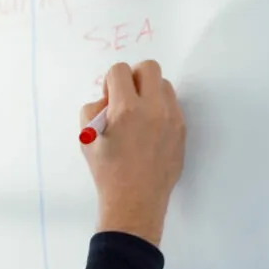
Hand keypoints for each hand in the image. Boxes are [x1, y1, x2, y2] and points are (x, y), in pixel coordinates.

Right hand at [80, 60, 185, 247]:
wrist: (135, 201)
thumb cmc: (107, 171)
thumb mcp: (86, 138)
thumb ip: (93, 109)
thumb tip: (108, 99)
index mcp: (126, 109)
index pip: (120, 70)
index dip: (110, 81)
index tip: (108, 99)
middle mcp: (153, 109)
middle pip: (149, 67)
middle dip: (134, 77)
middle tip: (126, 98)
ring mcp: (172, 119)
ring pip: (164, 85)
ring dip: (150, 92)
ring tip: (139, 114)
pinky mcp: (181, 130)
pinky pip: (173, 105)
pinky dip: (160, 109)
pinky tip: (150, 129)